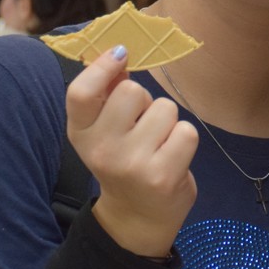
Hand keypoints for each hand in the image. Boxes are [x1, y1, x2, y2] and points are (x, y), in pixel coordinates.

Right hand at [65, 47, 198, 258]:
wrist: (139, 217)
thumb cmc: (125, 160)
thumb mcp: (105, 131)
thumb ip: (108, 94)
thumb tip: (119, 51)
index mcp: (81, 134)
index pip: (80, 92)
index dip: (102, 66)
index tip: (121, 54)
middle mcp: (101, 150)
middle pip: (132, 91)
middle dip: (145, 101)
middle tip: (143, 126)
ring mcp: (132, 164)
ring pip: (165, 108)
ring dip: (168, 122)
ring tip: (158, 144)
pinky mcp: (162, 176)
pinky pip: (187, 131)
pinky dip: (185, 139)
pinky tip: (172, 156)